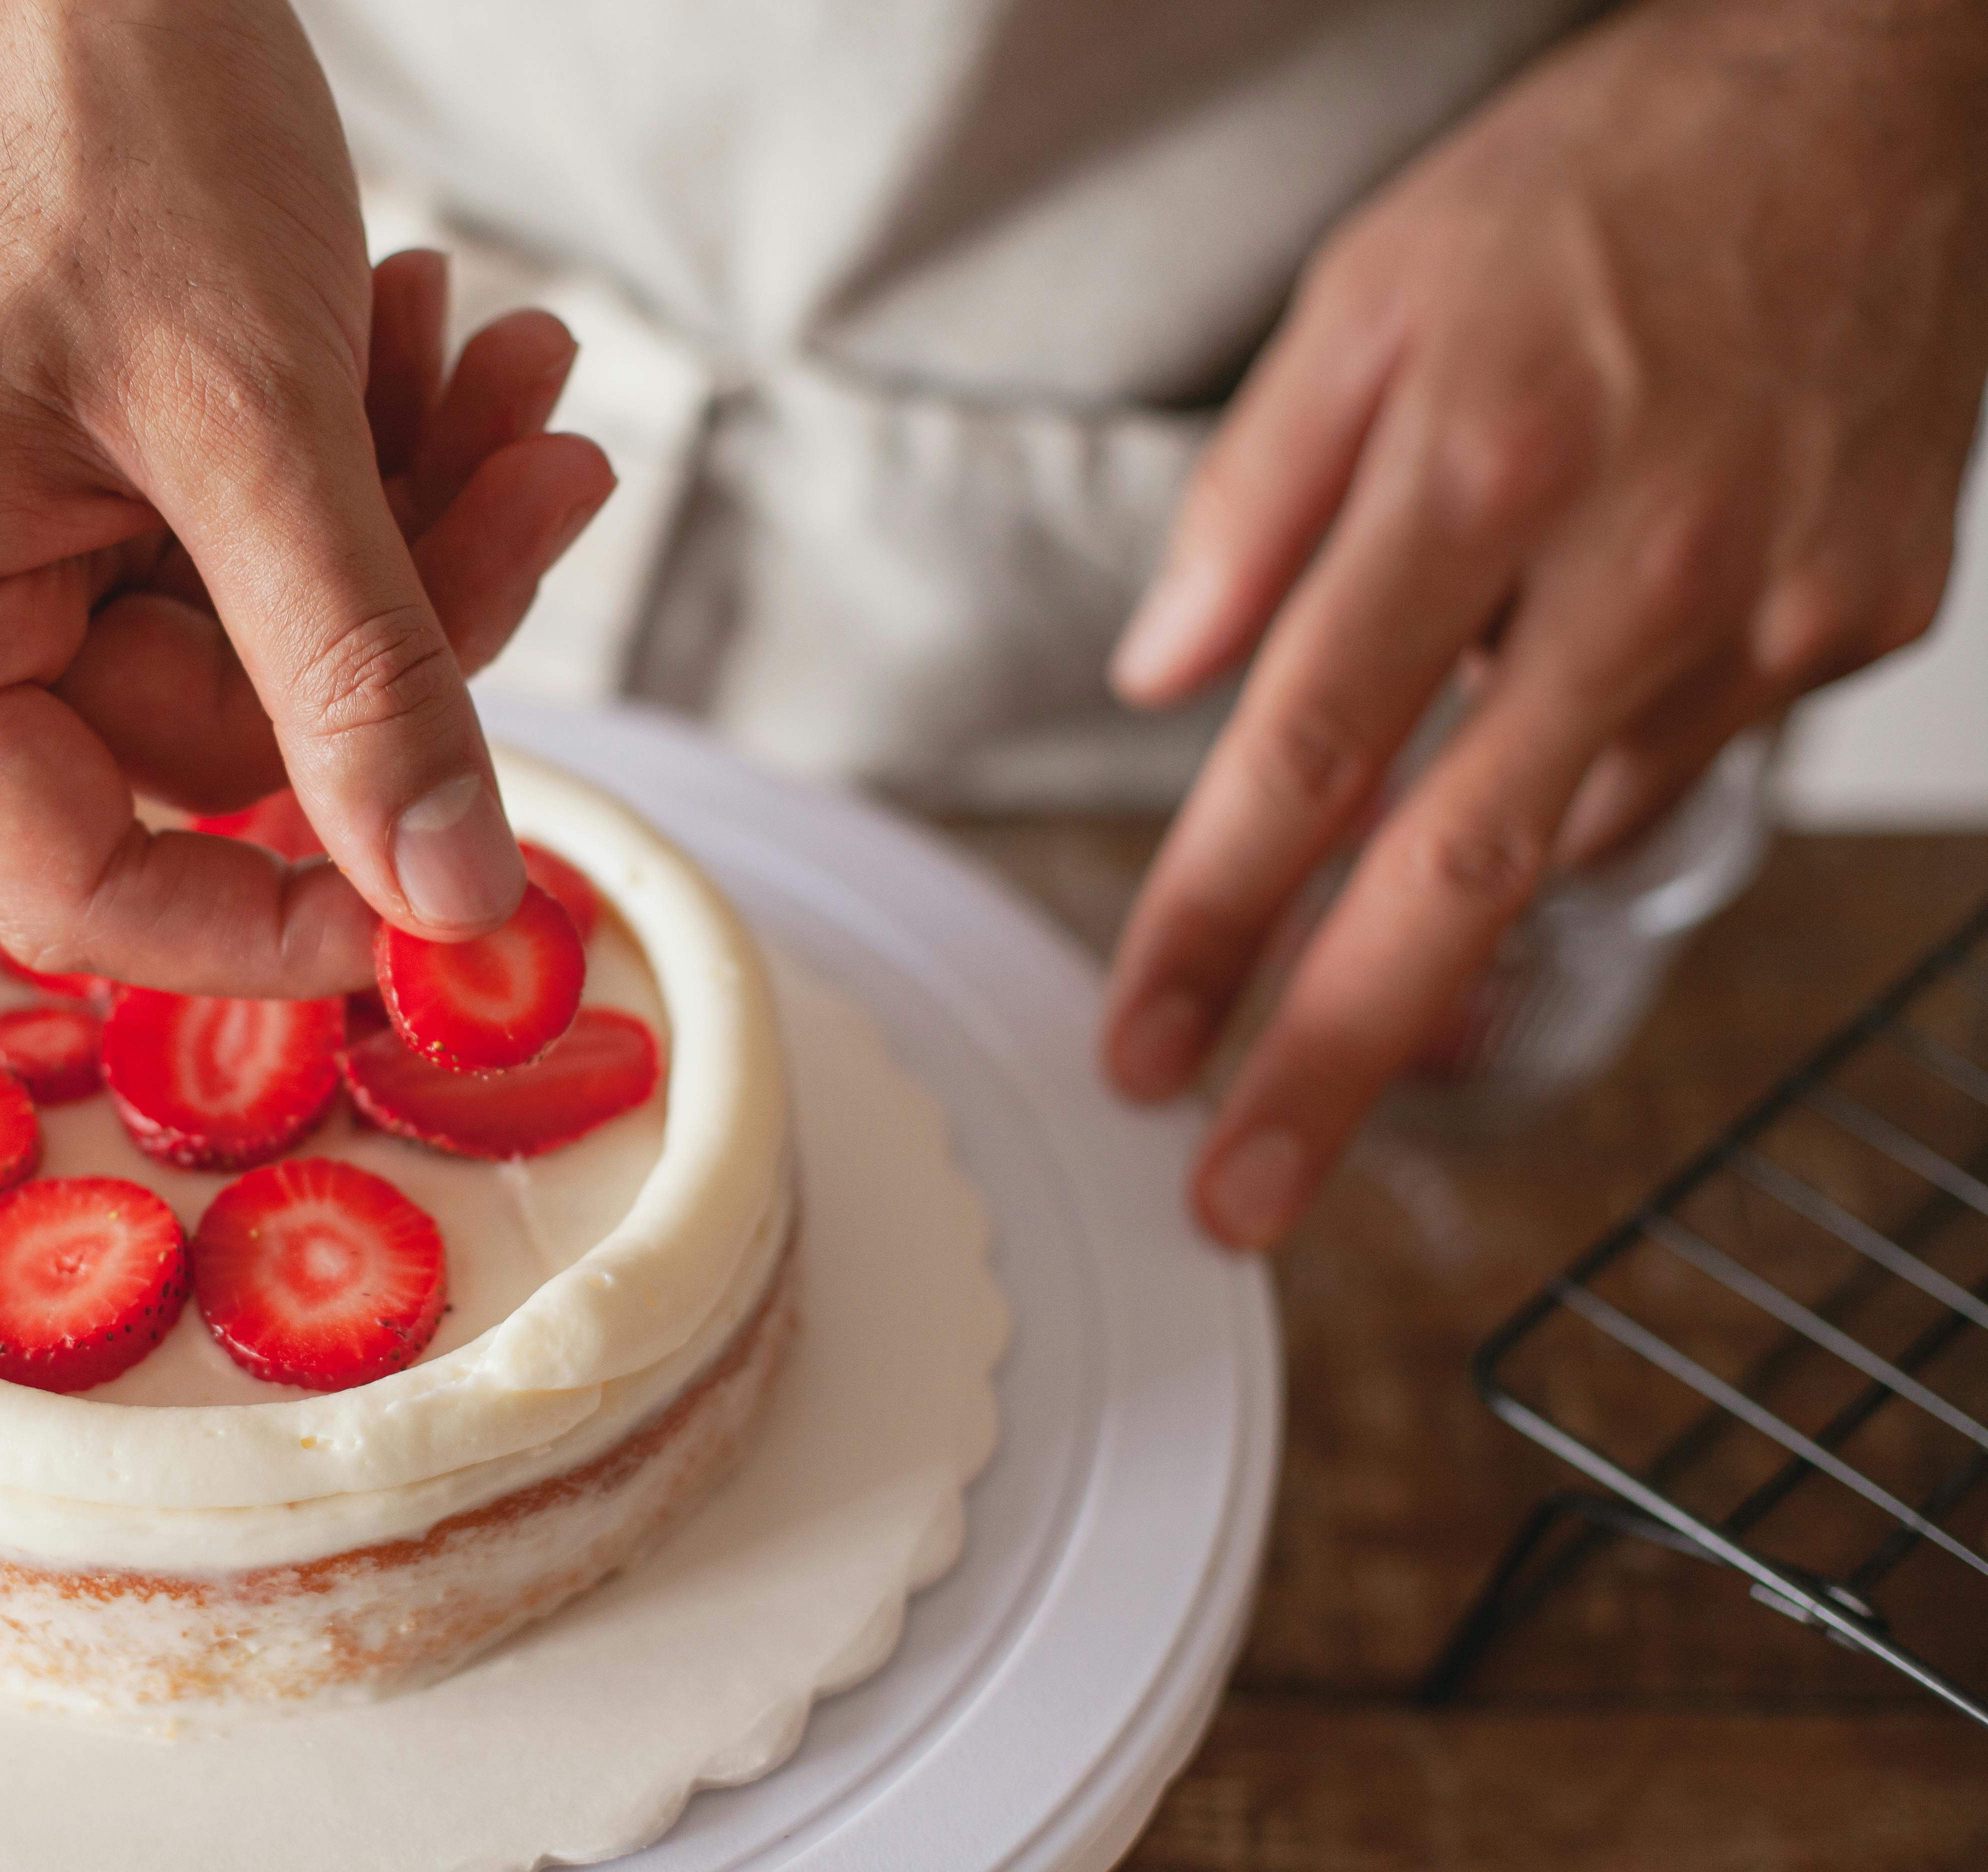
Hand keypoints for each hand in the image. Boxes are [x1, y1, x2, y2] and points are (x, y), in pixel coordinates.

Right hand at [0, 0, 613, 996]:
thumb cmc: (89, 107)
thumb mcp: (253, 416)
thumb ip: (361, 673)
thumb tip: (449, 894)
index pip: (78, 881)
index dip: (279, 918)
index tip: (459, 893)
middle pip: (218, 729)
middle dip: (415, 612)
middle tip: (555, 483)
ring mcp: (0, 521)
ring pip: (267, 624)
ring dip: (420, 512)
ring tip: (520, 371)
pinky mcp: (81, 455)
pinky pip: (255, 525)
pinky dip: (369, 448)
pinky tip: (441, 330)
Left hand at [1099, 0, 1987, 1247]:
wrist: (1868, 94)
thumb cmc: (1598, 184)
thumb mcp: (1369, 293)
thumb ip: (1252, 501)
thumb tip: (1165, 676)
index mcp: (1485, 470)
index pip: (1306, 756)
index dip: (1211, 923)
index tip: (1144, 1046)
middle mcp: (1638, 568)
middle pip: (1449, 876)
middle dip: (1328, 1062)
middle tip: (1237, 1196)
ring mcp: (1768, 609)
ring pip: (1562, 828)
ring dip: (1454, 893)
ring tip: (1387, 884)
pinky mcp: (1853, 619)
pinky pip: (1671, 761)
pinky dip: (1579, 770)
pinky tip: (1551, 709)